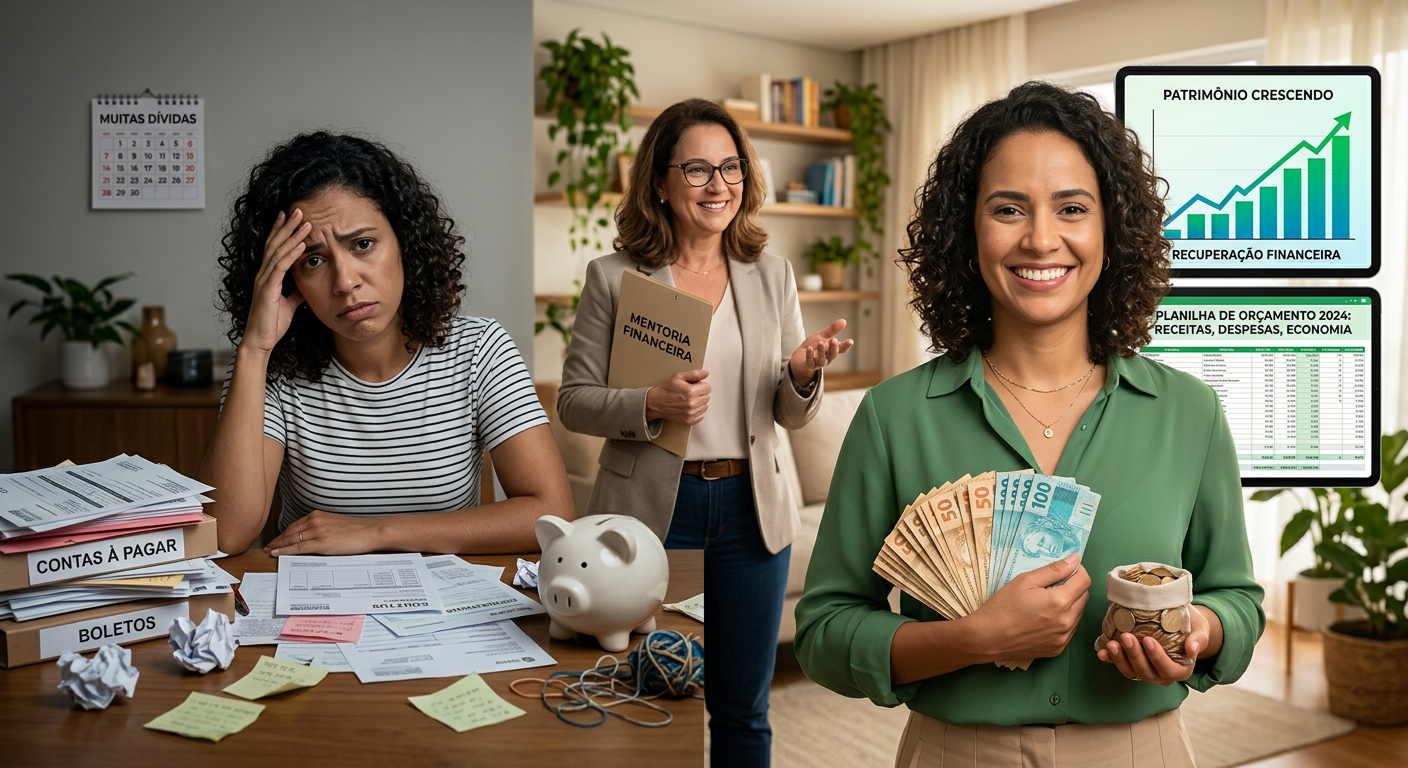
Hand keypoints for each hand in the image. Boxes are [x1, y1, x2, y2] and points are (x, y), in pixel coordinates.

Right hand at [242, 209, 310, 354]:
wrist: (261, 340)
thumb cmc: (272, 323)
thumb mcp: (290, 304)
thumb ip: (295, 291)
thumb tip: (305, 283)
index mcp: (268, 276)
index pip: (274, 247)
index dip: (281, 231)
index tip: (290, 216)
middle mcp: (264, 274)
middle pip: (275, 243)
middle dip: (287, 226)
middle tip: (298, 209)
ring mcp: (265, 280)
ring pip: (278, 251)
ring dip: (292, 235)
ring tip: (305, 221)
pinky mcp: (268, 289)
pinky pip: (281, 267)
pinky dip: (292, 254)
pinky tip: (302, 244)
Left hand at [264, 510, 384, 555]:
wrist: (370, 531)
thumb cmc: (357, 530)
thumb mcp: (335, 525)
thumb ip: (322, 528)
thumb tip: (312, 538)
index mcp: (318, 515)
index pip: (295, 525)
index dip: (283, 533)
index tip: (276, 539)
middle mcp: (315, 521)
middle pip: (290, 532)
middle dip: (277, 540)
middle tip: (268, 546)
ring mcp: (317, 531)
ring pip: (291, 540)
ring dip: (278, 545)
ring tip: (269, 551)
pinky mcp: (321, 543)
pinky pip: (298, 548)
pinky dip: (285, 551)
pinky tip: (276, 553)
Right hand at [645, 369, 710, 425]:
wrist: (655, 403)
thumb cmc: (666, 389)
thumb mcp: (678, 377)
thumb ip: (694, 374)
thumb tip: (706, 373)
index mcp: (691, 391)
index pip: (708, 388)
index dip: (701, 385)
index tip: (695, 386)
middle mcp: (692, 403)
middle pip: (707, 397)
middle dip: (700, 394)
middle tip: (690, 393)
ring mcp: (690, 413)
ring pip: (705, 407)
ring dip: (699, 403)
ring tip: (688, 400)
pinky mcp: (688, 420)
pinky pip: (700, 416)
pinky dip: (696, 412)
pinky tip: (689, 407)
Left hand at [789, 319, 854, 388]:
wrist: (799, 357)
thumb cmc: (813, 346)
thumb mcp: (822, 336)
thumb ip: (832, 330)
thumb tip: (844, 321)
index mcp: (831, 351)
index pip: (840, 349)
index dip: (845, 346)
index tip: (850, 341)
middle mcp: (827, 358)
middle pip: (832, 354)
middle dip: (833, 348)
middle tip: (834, 340)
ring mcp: (818, 363)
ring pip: (822, 359)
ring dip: (822, 351)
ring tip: (821, 342)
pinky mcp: (809, 365)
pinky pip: (810, 362)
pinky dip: (810, 355)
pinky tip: (810, 348)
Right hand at [968, 554, 1090, 660]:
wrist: (988, 638)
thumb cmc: (1003, 606)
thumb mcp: (1025, 581)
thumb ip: (1053, 569)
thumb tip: (1074, 559)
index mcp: (1060, 601)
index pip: (1085, 580)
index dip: (1076, 571)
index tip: (1064, 570)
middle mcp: (1067, 621)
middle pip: (1084, 597)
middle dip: (1073, 587)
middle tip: (1050, 586)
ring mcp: (1064, 637)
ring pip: (1078, 614)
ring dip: (1069, 604)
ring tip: (1045, 604)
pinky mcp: (1058, 648)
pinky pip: (1069, 629)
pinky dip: (1063, 621)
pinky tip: (1044, 619)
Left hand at [1097, 604, 1210, 684]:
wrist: (1181, 624)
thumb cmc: (1192, 627)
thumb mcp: (1201, 630)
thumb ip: (1198, 639)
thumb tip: (1192, 649)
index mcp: (1181, 669)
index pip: (1169, 669)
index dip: (1157, 657)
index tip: (1148, 640)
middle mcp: (1162, 675)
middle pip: (1147, 672)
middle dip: (1135, 655)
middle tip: (1126, 637)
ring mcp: (1146, 671)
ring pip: (1131, 672)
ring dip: (1120, 659)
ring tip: (1111, 644)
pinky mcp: (1133, 664)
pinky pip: (1121, 665)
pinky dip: (1110, 660)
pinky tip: (1101, 652)